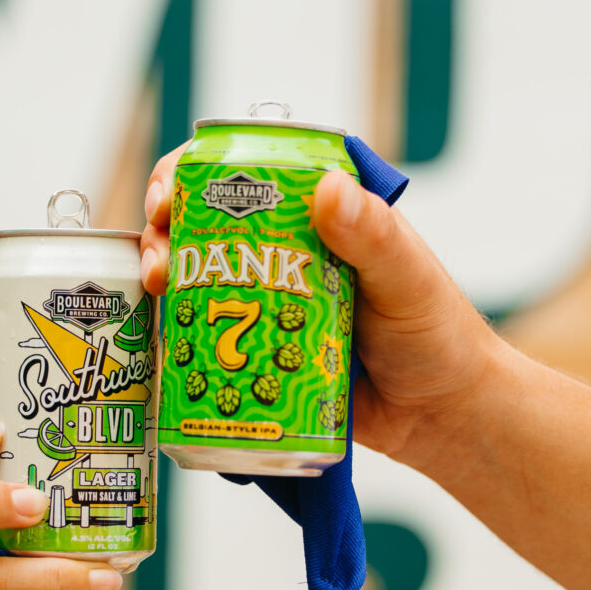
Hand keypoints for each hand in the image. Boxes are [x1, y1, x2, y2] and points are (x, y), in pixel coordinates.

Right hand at [140, 148, 506, 470]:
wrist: (436, 414)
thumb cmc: (435, 334)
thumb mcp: (407, 278)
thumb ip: (373, 235)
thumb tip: (326, 188)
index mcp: (312, 218)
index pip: (242, 174)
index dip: (192, 175)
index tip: (170, 195)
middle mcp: (277, 256)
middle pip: (198, 226)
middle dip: (161, 232)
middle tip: (156, 259)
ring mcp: (260, 308)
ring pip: (191, 282)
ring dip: (159, 282)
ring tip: (154, 294)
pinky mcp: (253, 358)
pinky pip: (203, 343)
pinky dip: (175, 341)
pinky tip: (161, 345)